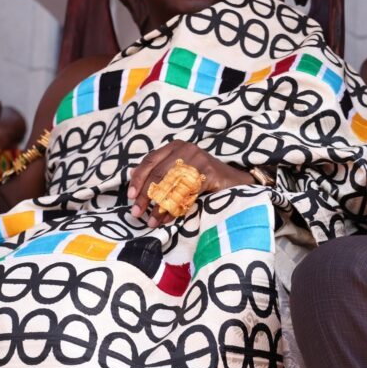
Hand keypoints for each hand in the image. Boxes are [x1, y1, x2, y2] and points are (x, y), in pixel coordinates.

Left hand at [127, 140, 253, 226]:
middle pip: (158, 173)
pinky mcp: (209, 172)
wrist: (235, 181)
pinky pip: (186, 194)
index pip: (150, 160)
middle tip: (136, 213)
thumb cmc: (203, 177)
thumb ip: (159, 170)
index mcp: (176, 146)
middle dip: (145, 196)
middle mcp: (186, 149)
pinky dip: (174, 209)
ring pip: (170, 185)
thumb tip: (131, 173)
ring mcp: (199, 159)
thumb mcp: (179, 170)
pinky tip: (168, 219)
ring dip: (158, 206)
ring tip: (152, 221)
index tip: (130, 196)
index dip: (138, 179)